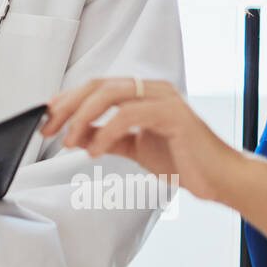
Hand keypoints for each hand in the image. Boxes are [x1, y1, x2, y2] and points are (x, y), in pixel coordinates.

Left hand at [41, 77, 244, 201]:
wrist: (220, 179)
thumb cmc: (184, 161)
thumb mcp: (135, 148)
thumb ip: (108, 138)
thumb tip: (77, 135)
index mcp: (143, 93)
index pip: (95, 88)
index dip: (67, 101)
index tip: (46, 119)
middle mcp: (152, 89)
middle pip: (97, 86)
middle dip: (68, 107)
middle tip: (48, 129)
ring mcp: (164, 98)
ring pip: (110, 94)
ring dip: (82, 118)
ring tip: (69, 141)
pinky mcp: (173, 114)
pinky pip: (130, 114)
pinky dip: (106, 131)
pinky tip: (93, 151)